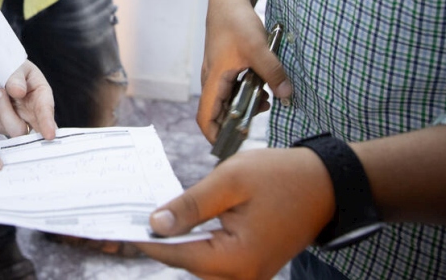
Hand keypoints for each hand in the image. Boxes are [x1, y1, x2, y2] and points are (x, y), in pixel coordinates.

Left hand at [0, 60, 56, 139]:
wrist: (6, 71)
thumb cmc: (18, 69)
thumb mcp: (21, 66)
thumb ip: (18, 77)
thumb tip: (17, 92)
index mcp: (42, 97)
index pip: (46, 113)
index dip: (47, 124)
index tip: (50, 135)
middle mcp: (33, 115)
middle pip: (22, 129)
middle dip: (7, 113)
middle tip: (0, 90)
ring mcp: (19, 122)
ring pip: (6, 127)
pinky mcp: (4, 126)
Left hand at [137, 147, 334, 279]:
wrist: (327, 184)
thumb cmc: (281, 177)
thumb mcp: (230, 181)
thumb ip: (190, 205)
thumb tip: (155, 224)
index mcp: (236, 259)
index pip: (177, 255)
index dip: (147, 238)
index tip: (119, 223)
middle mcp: (243, 277)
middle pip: (186, 263)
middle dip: (160, 240)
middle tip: (130, 214)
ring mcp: (249, 276)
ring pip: (199, 264)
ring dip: (176, 242)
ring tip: (151, 215)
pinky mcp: (252, 267)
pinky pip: (215, 261)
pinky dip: (195, 243)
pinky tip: (181, 221)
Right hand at [198, 0, 291, 143]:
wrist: (228, 1)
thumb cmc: (236, 22)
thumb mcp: (258, 48)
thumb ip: (273, 73)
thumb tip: (288, 96)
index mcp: (213, 80)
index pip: (206, 118)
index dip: (215, 136)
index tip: (231, 147)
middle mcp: (212, 81)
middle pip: (217, 114)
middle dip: (234, 124)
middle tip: (254, 130)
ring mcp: (217, 74)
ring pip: (227, 101)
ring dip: (243, 108)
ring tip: (265, 104)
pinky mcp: (225, 67)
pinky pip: (232, 89)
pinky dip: (246, 94)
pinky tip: (263, 88)